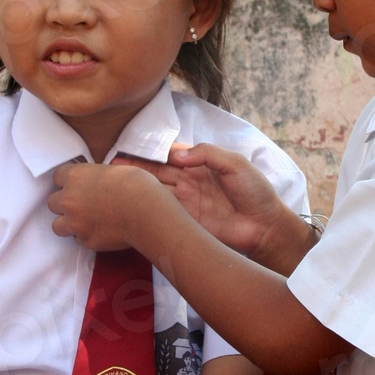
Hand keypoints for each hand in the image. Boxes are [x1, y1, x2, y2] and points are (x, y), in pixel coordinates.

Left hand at [49, 163, 161, 250]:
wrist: (145, 211)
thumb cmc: (136, 185)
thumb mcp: (112, 171)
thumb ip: (96, 178)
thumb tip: (96, 183)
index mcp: (75, 177)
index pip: (57, 176)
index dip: (67, 181)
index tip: (77, 184)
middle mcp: (69, 199)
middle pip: (52, 202)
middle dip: (64, 203)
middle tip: (81, 204)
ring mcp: (75, 223)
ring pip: (57, 225)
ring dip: (67, 223)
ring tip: (84, 222)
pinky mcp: (86, 241)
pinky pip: (77, 239)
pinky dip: (85, 236)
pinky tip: (100, 231)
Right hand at [118, 143, 297, 261]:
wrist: (265, 227)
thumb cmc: (255, 191)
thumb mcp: (235, 163)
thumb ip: (207, 153)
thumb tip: (176, 154)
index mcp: (200, 163)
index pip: (168, 154)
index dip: (149, 151)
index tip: (128, 148)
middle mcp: (188, 180)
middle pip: (155, 171)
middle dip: (134, 168)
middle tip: (109, 166)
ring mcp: (184, 202)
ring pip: (153, 191)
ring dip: (135, 187)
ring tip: (112, 182)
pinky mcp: (184, 221)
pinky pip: (161, 212)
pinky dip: (145, 208)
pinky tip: (128, 204)